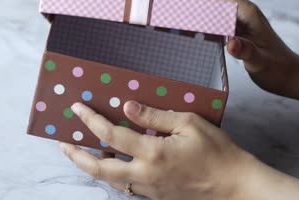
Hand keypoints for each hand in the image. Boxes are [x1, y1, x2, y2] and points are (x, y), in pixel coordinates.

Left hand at [59, 102, 298, 199]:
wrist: (236, 187)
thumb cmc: (218, 152)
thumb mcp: (189, 124)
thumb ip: (155, 116)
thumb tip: (127, 107)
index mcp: (153, 154)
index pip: (111, 136)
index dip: (91, 121)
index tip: (77, 108)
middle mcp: (145, 175)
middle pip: (99, 170)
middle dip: (77, 157)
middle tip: (62, 144)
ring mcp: (149, 190)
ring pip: (111, 181)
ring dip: (93, 167)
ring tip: (83, 153)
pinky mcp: (156, 197)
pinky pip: (127, 187)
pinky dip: (113, 175)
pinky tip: (113, 164)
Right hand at [175, 0, 298, 97]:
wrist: (291, 76)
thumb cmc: (279, 70)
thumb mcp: (263, 64)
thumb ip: (247, 52)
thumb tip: (231, 42)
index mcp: (246, 13)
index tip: (179, 6)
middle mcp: (240, 12)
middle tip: (166, 10)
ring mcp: (236, 20)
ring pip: (209, 3)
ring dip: (190, 7)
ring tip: (170, 16)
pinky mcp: (233, 29)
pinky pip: (211, 16)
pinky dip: (195, 19)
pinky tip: (185, 30)